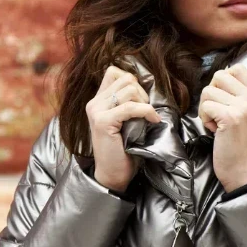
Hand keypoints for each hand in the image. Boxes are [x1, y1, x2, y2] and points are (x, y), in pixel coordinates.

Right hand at [86, 65, 161, 191]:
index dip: (133, 81)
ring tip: (146, 117)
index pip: (114, 71)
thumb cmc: (123, 150)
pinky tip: (152, 121)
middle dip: (142, 92)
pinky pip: (131, 107)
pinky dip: (147, 112)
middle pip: (125, 77)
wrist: (112, 174)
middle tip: (145, 111)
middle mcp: (94, 103)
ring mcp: (96, 111)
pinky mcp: (103, 121)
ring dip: (144, 102)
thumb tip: (146, 86)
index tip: (141, 99)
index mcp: (98, 101)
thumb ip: (128, 103)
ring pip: (130, 88)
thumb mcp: (125, 121)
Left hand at [198, 64, 246, 192]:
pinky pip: (205, 106)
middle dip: (211, 93)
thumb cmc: (238, 143)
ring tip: (216, 123)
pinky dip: (204, 118)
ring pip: (208, 91)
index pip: (237, 68)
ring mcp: (244, 107)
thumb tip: (219, 77)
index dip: (222, 81)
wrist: (242, 170)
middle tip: (217, 112)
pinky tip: (214, 130)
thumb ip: (238, 95)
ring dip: (206, 108)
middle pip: (220, 75)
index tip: (223, 100)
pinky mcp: (231, 117)